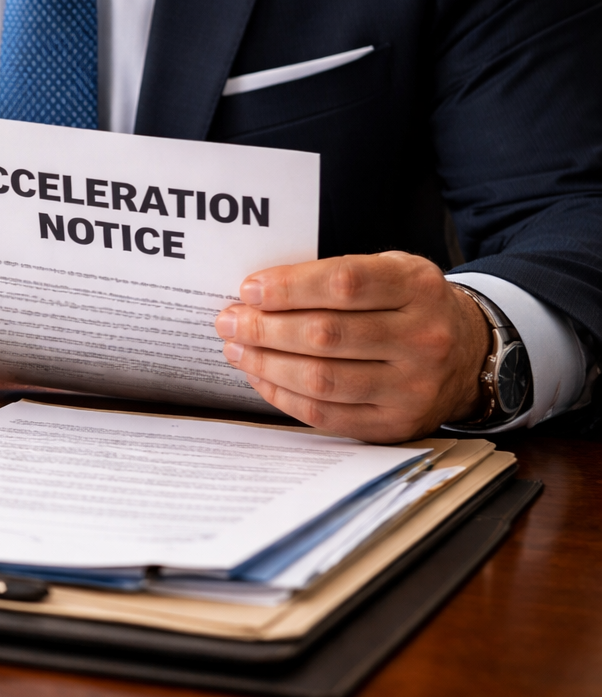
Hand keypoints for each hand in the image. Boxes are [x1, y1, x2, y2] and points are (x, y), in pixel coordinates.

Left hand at [213, 251, 489, 442]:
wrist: (468, 353)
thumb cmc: (409, 306)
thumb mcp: (390, 272)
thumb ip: (335, 276)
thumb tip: (258, 294)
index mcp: (419, 287)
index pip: (344, 284)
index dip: (289, 287)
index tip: (249, 290)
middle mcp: (423, 338)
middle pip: (326, 335)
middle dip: (265, 328)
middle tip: (229, 321)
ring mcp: (414, 387)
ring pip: (321, 378)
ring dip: (266, 364)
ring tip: (237, 349)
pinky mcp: (397, 425)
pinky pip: (326, 415)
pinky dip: (283, 395)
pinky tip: (260, 376)